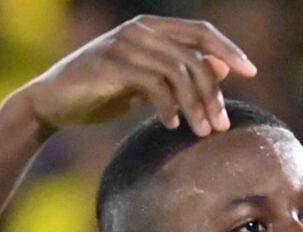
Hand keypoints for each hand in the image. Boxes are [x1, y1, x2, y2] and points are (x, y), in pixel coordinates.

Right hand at [15, 16, 256, 136]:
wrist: (51, 104)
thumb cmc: (101, 94)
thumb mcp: (147, 83)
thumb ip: (180, 73)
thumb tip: (221, 68)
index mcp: (150, 27)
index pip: (200, 31)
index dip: (228, 49)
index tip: (252, 71)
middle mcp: (139, 29)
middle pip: (195, 54)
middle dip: (214, 92)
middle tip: (222, 125)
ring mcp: (123, 44)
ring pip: (179, 72)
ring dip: (196, 106)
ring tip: (202, 132)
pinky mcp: (110, 65)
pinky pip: (154, 84)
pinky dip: (169, 107)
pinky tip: (171, 125)